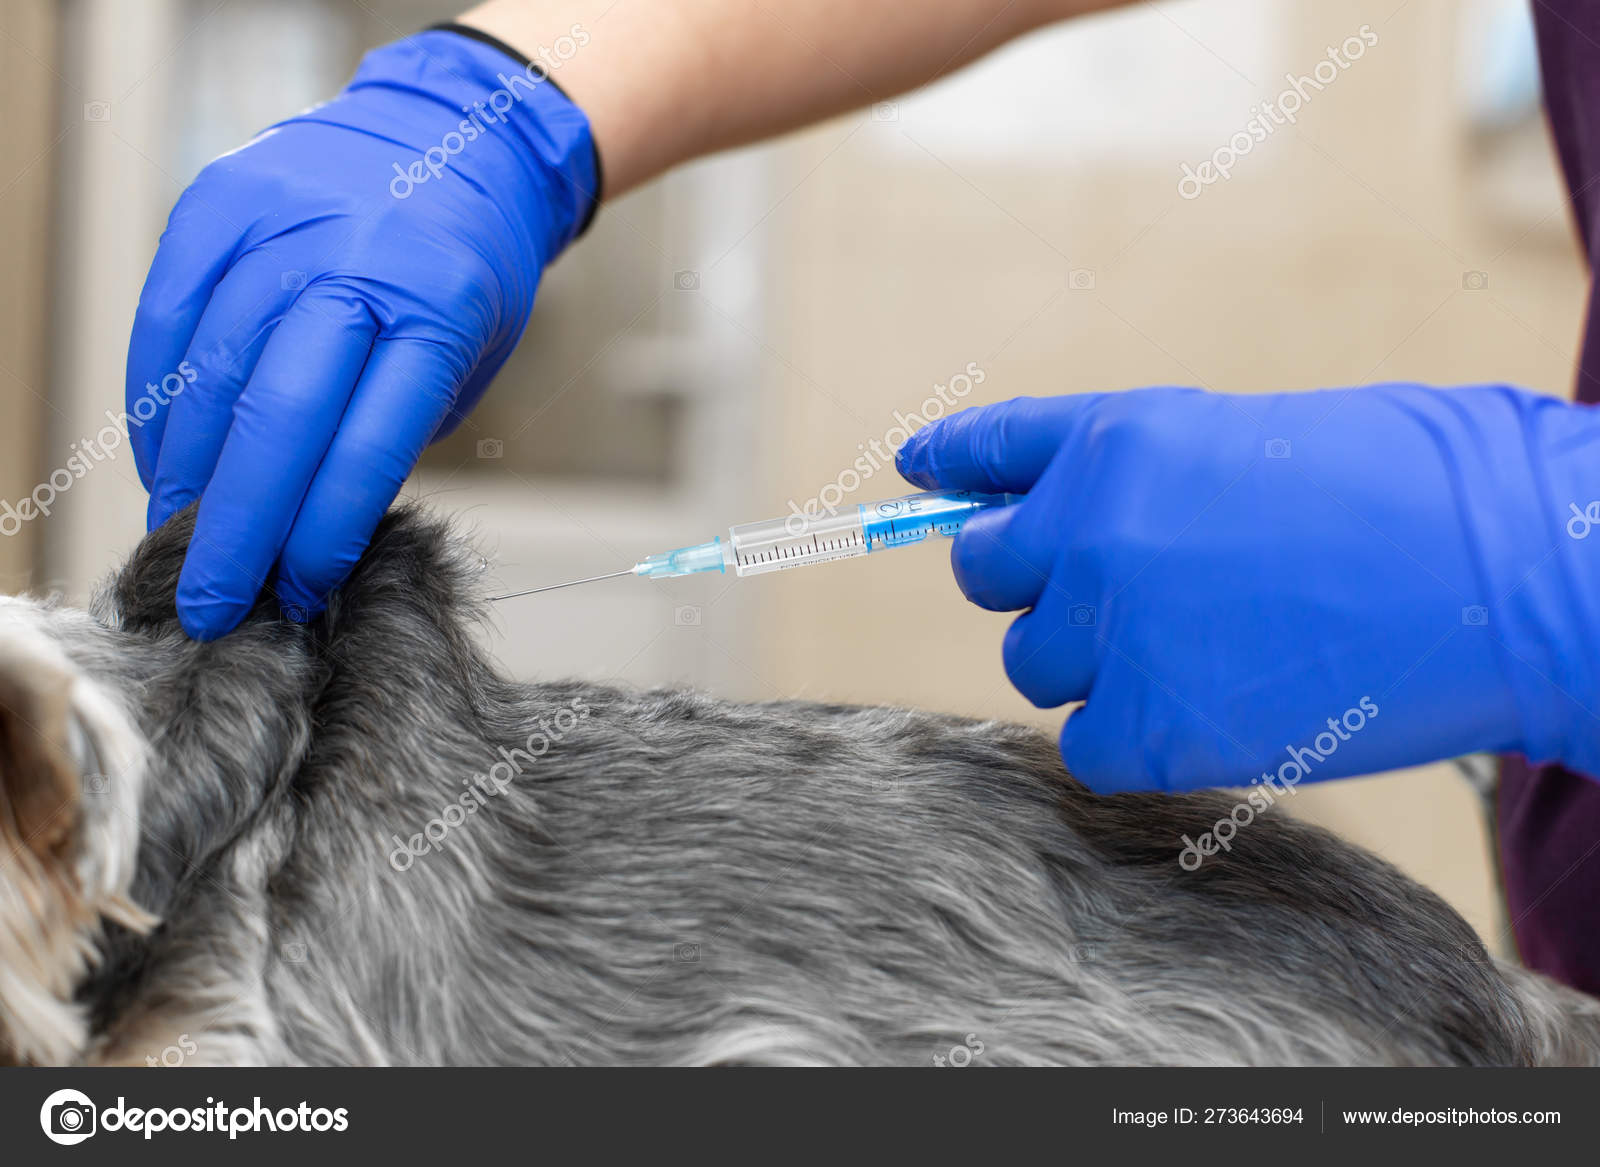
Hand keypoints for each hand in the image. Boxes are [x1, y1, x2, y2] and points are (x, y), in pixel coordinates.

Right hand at [125, 27, 597, 638]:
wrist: (452, 141)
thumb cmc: (464, 271)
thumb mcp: (467, 357)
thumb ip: (391, 431)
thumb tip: (302, 536)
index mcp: (438, 309)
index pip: (367, 444)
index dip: (323, 530)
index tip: (296, 589)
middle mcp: (356, 262)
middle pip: (277, 416)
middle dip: (238, 526)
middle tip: (211, 600)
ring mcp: (281, 224)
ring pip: (211, 372)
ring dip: (190, 473)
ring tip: (184, 538)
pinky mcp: (219, 201)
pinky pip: (168, 317)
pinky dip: (159, 401)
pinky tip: (165, 460)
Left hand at [897, 386, 1599, 792]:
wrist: (1515, 573)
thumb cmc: (1418, 492)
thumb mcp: (1257, 443)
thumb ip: (1149, 479)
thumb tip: (1076, 520)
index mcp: (1118, 441)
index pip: (993, 450)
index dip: (954, 462)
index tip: (919, 471)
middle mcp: (1087, 531)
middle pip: (987, 572)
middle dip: (1035, 581)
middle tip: (1113, 596)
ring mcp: (1110, 632)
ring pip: (1035, 663)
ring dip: (1092, 662)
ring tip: (1201, 650)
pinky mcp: (1149, 728)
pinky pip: (1086, 745)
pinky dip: (1134, 738)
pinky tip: (1209, 710)